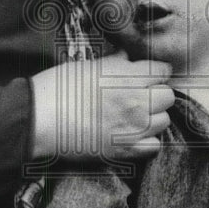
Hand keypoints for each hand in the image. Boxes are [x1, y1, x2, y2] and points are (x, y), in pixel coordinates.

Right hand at [31, 51, 173, 161]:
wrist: (41, 119)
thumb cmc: (59, 88)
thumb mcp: (88, 65)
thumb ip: (114, 63)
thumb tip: (126, 58)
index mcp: (128, 75)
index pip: (163, 71)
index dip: (155, 72)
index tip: (148, 75)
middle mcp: (137, 100)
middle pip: (167, 96)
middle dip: (156, 94)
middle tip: (140, 95)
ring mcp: (133, 126)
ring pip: (164, 121)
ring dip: (153, 118)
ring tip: (135, 116)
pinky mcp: (126, 149)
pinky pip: (154, 145)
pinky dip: (147, 141)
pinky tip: (132, 135)